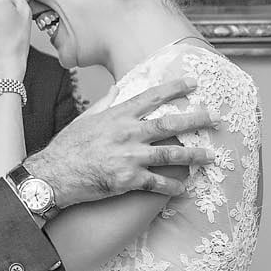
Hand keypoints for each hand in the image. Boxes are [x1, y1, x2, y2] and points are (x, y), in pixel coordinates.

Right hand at [22, 77, 213, 205]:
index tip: (193, 83)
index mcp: (118, 116)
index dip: (174, 89)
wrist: (54, 174)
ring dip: (194, 155)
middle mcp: (128, 134)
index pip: (151, 98)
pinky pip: (158, 183)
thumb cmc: (67, 147)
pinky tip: (185, 187)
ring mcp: (130, 157)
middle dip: (196, 120)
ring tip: (211, 156)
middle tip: (216, 118)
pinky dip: (173, 186)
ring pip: (171, 155)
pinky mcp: (129, 180)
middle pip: (170, 125)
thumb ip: (105, 104)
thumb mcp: (84, 119)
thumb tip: (115, 90)